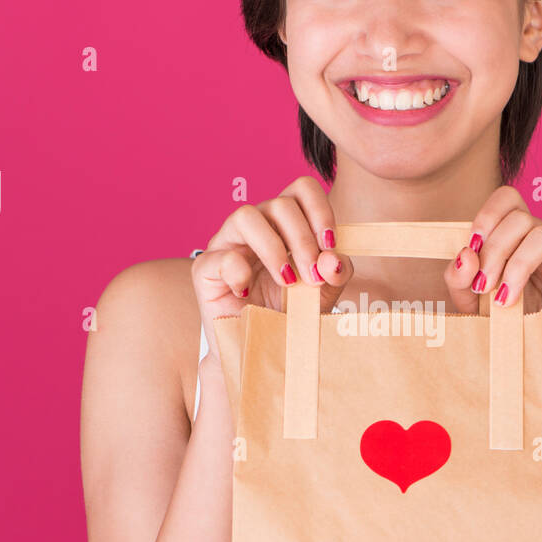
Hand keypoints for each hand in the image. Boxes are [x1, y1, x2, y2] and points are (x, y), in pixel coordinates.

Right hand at [191, 176, 353, 367]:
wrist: (266, 352)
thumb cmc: (293, 315)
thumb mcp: (326, 292)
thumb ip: (336, 271)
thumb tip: (332, 258)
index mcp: (286, 224)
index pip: (302, 190)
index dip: (320, 210)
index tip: (331, 244)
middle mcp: (256, 226)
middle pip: (280, 204)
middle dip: (303, 240)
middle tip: (313, 277)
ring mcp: (228, 244)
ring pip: (246, 215)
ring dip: (274, 248)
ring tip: (287, 281)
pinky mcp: (205, 269)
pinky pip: (220, 255)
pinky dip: (239, 272)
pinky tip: (249, 294)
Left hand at [443, 186, 541, 399]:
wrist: (532, 375)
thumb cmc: (502, 336)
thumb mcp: (469, 308)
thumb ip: (459, 281)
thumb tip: (465, 253)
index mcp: (513, 241)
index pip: (508, 200)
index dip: (489, 214)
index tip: (473, 246)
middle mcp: (539, 245)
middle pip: (521, 217)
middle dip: (496, 250)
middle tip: (484, 286)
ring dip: (519, 265)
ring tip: (506, 300)